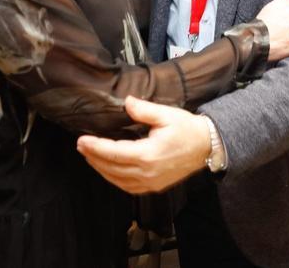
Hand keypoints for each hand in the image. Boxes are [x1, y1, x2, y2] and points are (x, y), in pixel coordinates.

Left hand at [76, 96, 210, 193]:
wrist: (207, 146)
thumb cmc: (187, 129)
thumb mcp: (166, 115)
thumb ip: (144, 110)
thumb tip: (126, 102)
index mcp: (148, 154)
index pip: (113, 152)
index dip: (95, 147)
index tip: (82, 140)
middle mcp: (146, 172)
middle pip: (111, 168)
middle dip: (93, 157)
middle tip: (81, 146)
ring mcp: (150, 182)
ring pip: (117, 180)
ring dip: (101, 169)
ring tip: (90, 157)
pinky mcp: (154, 187)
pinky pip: (128, 187)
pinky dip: (114, 179)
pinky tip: (108, 170)